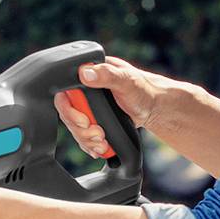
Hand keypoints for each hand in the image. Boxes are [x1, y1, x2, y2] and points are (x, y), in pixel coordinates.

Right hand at [63, 54, 205, 160]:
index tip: (85, 121)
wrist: (154, 107)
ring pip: (74, 128)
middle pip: (68, 114)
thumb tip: (85, 72)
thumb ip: (106, 74)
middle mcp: (86, 91)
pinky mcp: (94, 120)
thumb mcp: (126, 80)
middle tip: (97, 133)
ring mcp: (89, 106)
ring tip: (102, 141)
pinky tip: (101, 146)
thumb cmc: (144, 90)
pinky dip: (90, 145)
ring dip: (87, 140)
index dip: (70, 111)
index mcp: (89, 75)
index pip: (65, 93)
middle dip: (81, 129)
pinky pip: (83, 136)